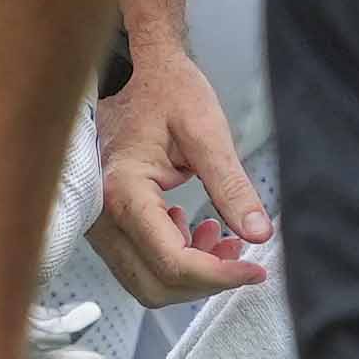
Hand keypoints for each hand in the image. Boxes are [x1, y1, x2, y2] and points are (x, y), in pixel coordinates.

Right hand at [88, 39, 270, 302]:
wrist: (140, 74)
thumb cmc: (167, 92)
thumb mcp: (207, 132)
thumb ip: (232, 187)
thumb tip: (258, 233)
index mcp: (125, 190)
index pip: (172, 260)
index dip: (218, 275)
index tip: (255, 269)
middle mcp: (103, 214)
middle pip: (155, 284)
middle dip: (204, 281)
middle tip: (243, 259)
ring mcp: (100, 222)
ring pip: (146, 282)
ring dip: (190, 274)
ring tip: (223, 240)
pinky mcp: (108, 223)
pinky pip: (140, 264)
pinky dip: (175, 262)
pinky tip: (196, 231)